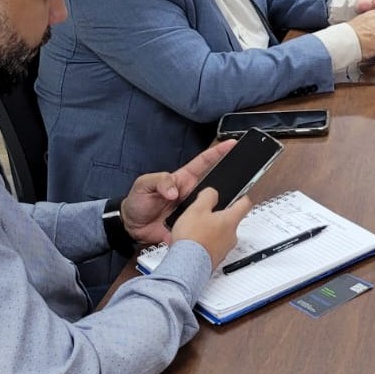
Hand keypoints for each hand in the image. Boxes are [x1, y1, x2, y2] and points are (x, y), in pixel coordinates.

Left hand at [119, 139, 236, 243]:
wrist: (131, 226)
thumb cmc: (137, 201)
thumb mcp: (144, 184)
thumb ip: (160, 181)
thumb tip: (174, 191)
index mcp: (183, 179)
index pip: (204, 162)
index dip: (218, 152)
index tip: (232, 143)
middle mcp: (191, 194)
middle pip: (215, 185)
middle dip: (229, 180)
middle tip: (243, 177)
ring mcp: (192, 210)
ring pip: (212, 207)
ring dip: (220, 207)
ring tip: (232, 206)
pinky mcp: (190, 226)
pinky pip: (202, 227)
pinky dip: (208, 228)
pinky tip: (214, 229)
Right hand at [167, 188, 249, 268]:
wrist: (187, 265)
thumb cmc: (193, 238)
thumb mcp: (197, 208)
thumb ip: (208, 196)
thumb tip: (213, 193)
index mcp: (230, 220)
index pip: (245, 204)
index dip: (242, 197)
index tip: (239, 195)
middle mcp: (232, 236)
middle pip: (231, 220)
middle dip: (219, 216)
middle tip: (205, 213)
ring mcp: (225, 249)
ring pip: (221, 234)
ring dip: (211, 230)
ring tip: (195, 229)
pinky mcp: (216, 259)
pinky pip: (213, 246)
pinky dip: (205, 242)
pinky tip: (193, 241)